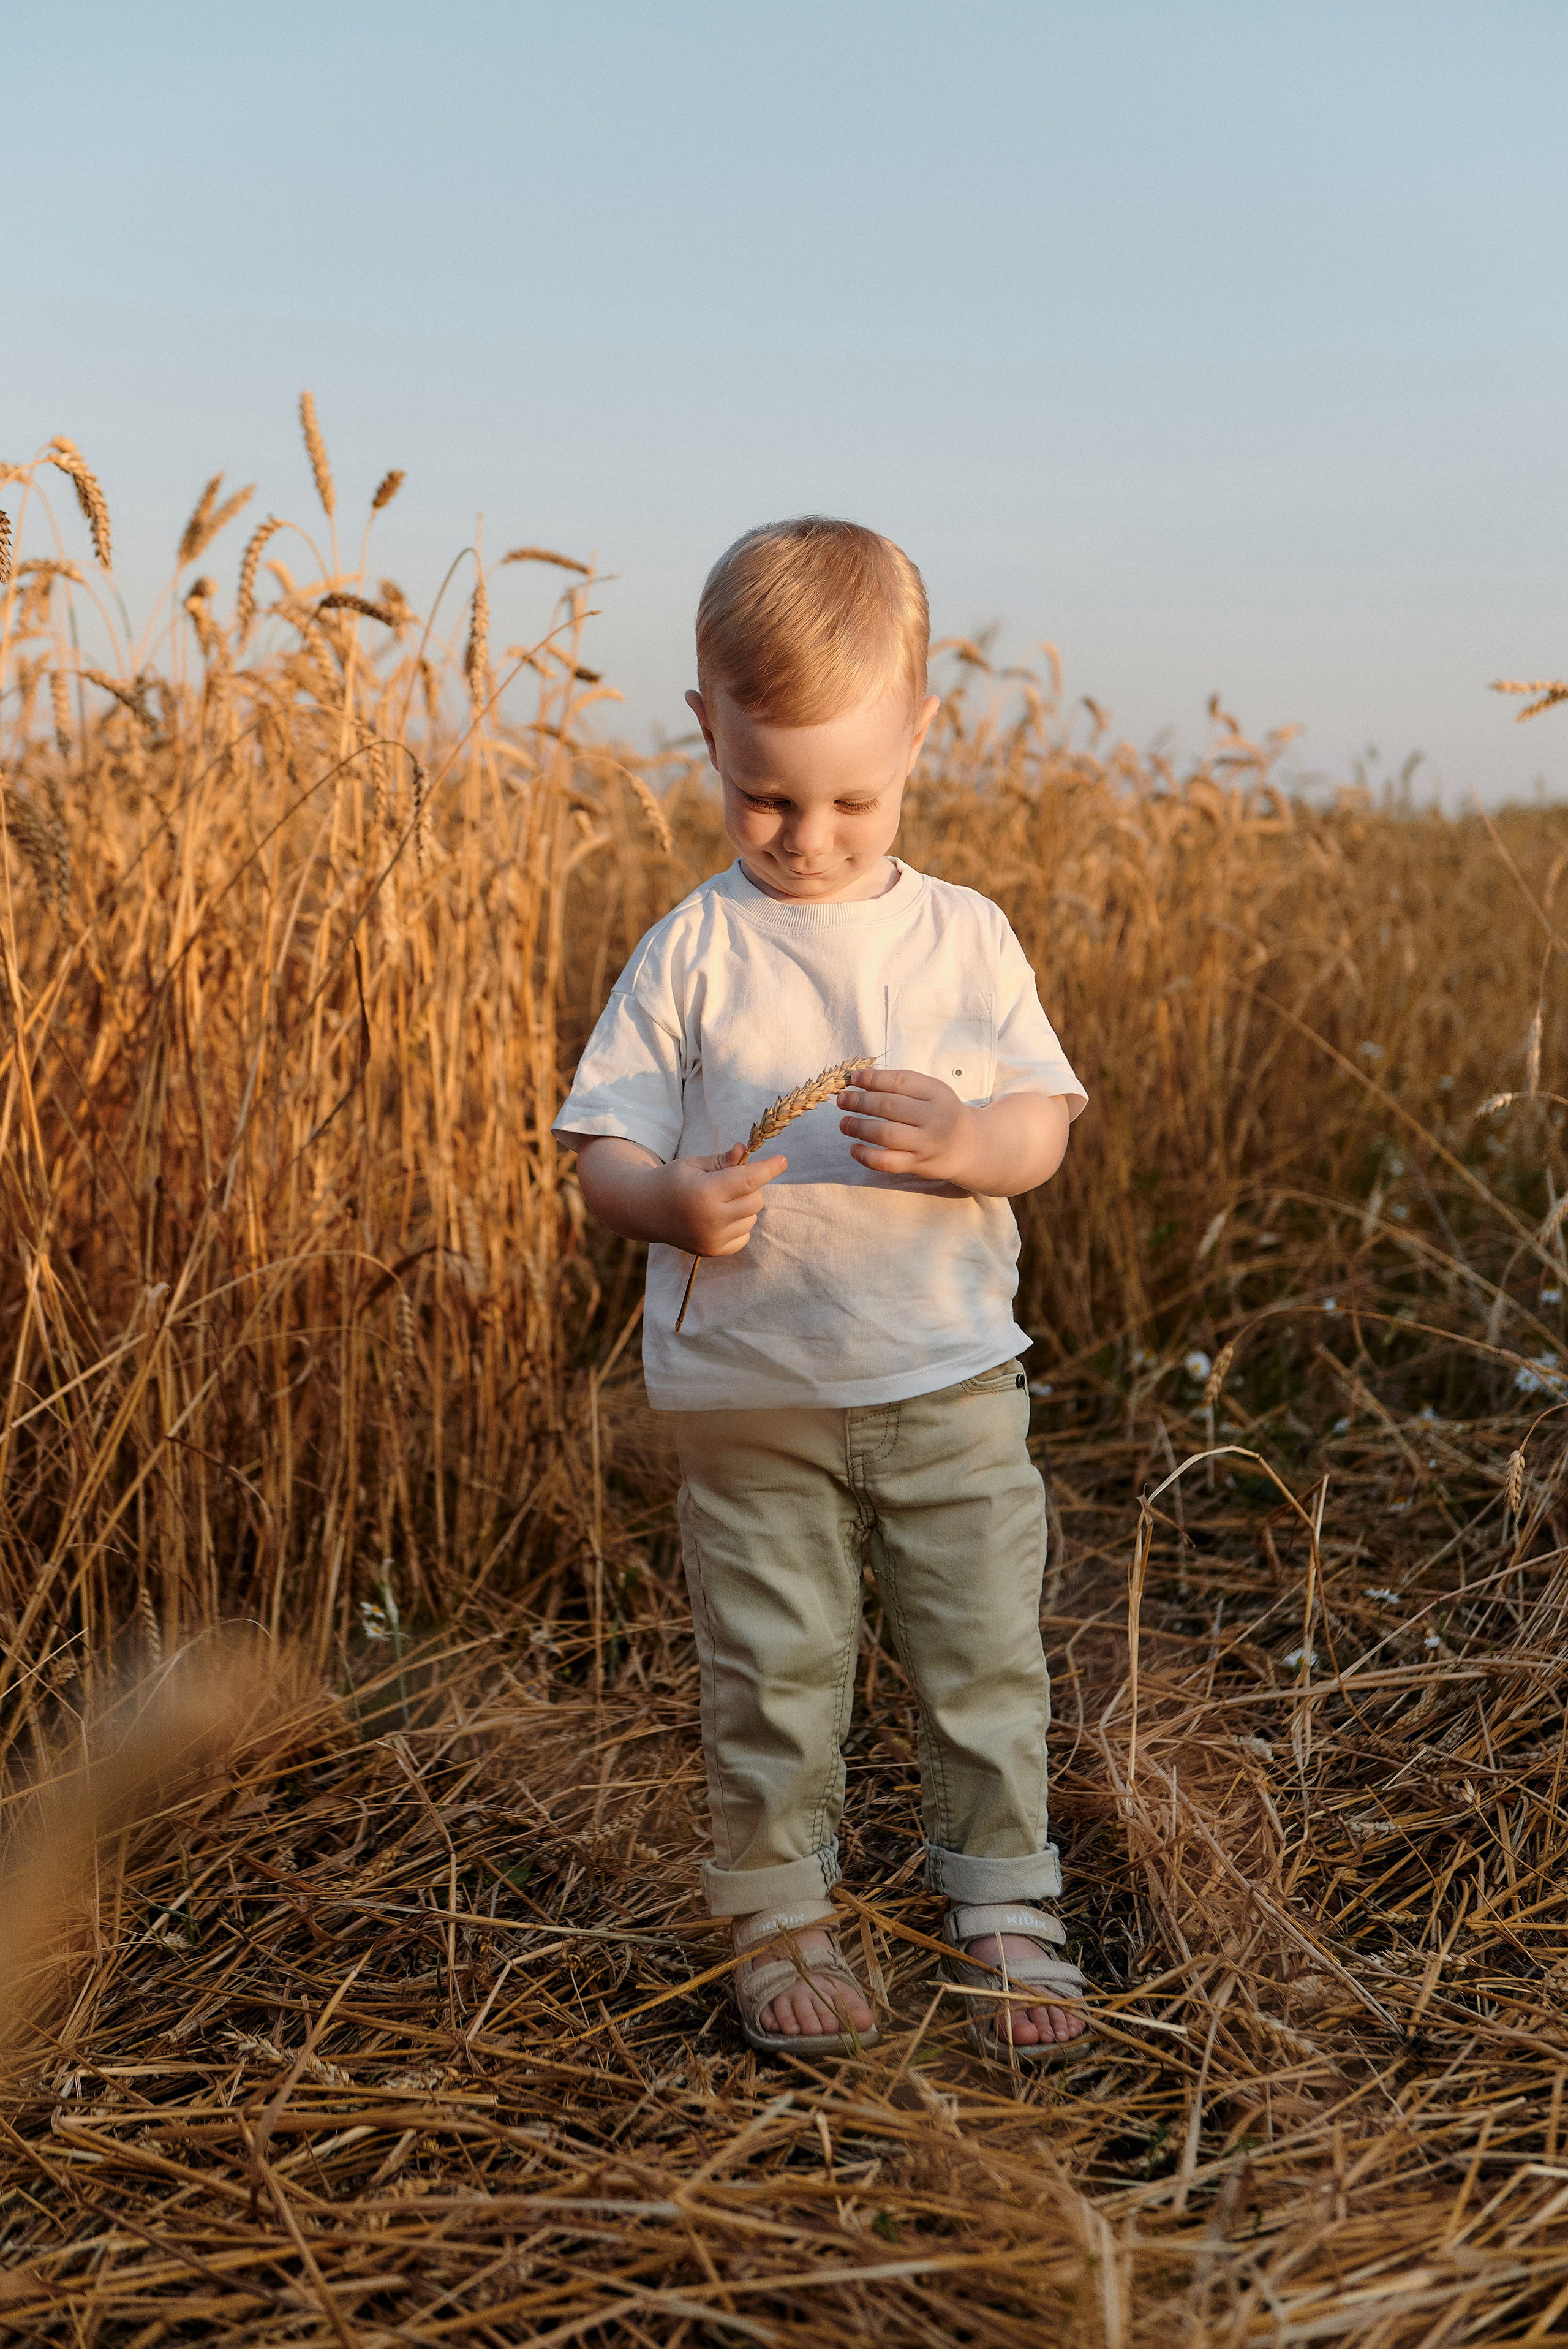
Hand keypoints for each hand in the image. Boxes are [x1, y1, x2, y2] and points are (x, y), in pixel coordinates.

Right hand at [572, 1134, 787, 1253]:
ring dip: (744, 1206)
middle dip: (751, 1186)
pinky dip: (739, 1224)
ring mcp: (712, 1239)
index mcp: (705, 1193)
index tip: (784, 1161)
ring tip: (720, 1200)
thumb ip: (723, 1160)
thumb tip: (745, 1151)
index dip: (769, 1168)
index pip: (749, 1180)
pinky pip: (744, 1235)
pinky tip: (718, 1216)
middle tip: (731, 1180)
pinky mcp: (713, 1252)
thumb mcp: (694, 1164)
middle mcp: (710, 1219)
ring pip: (752, 1218)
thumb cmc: (672, 1180)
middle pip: (756, 1200)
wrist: (645, 1210)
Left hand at [836, 1076, 1072, 1196]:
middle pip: (889, 1106)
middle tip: (841, 1100)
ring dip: (859, 1127)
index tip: (853, 1079)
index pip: (900, 1082)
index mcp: (938, 1093)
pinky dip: (867, 1156)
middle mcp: (934, 1117)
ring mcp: (927, 1142)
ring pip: (886, 1133)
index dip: (873, 1079)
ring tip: (844, 1123)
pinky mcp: (920, 1164)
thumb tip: (860, 1079)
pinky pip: (888, 1161)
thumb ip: (903, 1086)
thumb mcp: (932, 1093)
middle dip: (860, 1102)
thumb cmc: (942, 1114)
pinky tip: (854, 1149)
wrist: (972, 1147)